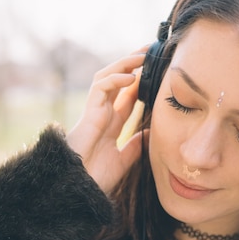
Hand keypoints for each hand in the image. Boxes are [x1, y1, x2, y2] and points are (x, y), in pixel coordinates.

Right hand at [66, 48, 147, 192]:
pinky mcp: (89, 112)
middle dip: (133, 64)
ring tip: (142, 55)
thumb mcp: (124, 159)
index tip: (159, 71)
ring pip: (106, 77)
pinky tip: (131, 77)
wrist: (79, 188)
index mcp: (112, 124)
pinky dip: (115, 79)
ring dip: (124, 64)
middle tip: (151, 51)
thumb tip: (150, 133)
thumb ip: (136, 145)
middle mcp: (103, 113)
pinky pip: (100, 87)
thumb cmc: (96, 177)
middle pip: (117, 80)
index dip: (142, 82)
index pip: (128, 96)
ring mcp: (95, 111)